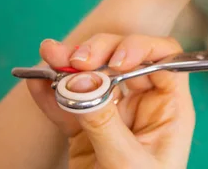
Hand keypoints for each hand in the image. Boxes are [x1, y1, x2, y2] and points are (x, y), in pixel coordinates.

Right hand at [26, 34, 194, 168]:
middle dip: (100, 53)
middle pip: (126, 60)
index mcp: (170, 108)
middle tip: (76, 61)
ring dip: (70, 65)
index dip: (142, 49)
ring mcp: (114, 114)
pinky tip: (37, 80)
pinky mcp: (86, 130)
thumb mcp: (129, 164)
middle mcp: (144, 105)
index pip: (165, 61)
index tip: (116, 61)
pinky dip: (51, 92)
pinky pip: (68, 104)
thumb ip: (105, 124)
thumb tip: (83, 84)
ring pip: (94, 77)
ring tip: (50, 58)